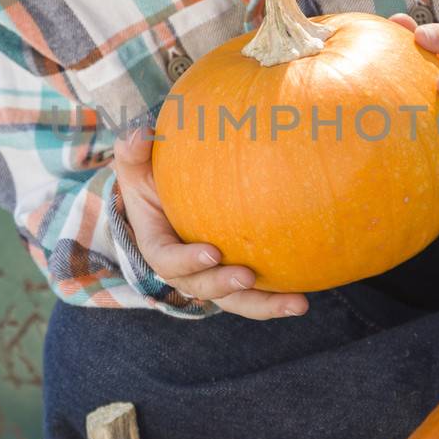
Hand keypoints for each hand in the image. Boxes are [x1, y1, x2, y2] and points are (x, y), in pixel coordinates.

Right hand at [112, 125, 309, 318]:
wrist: (173, 193)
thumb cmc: (153, 176)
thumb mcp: (137, 162)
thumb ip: (133, 149)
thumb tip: (137, 132)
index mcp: (157, 245)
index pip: (166, 259)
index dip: (187, 261)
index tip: (213, 251)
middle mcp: (184, 269)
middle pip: (201, 287)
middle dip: (224, 286)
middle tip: (248, 276)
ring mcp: (212, 276)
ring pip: (235, 300)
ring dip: (264, 305)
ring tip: (297, 304)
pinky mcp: (235, 276)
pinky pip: (255, 293)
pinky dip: (278, 297)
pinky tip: (305, 297)